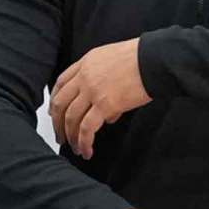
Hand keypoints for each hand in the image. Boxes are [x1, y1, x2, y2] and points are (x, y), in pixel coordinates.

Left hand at [50, 38, 150, 159]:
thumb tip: (108, 116)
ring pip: (71, 118)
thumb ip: (104, 82)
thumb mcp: (113, 60)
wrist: (153, 59)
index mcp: (86, 63)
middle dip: (57, 123)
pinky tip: (87, 151)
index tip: (54, 113)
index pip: (61, 83)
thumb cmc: (141, 58)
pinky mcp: (105, 105)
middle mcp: (85, 77)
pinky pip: (87, 128)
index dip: (55, 101)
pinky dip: (84, 142)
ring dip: (70, 136)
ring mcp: (93, 91)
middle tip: (60, 136)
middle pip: (61, 103)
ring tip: (74, 148)